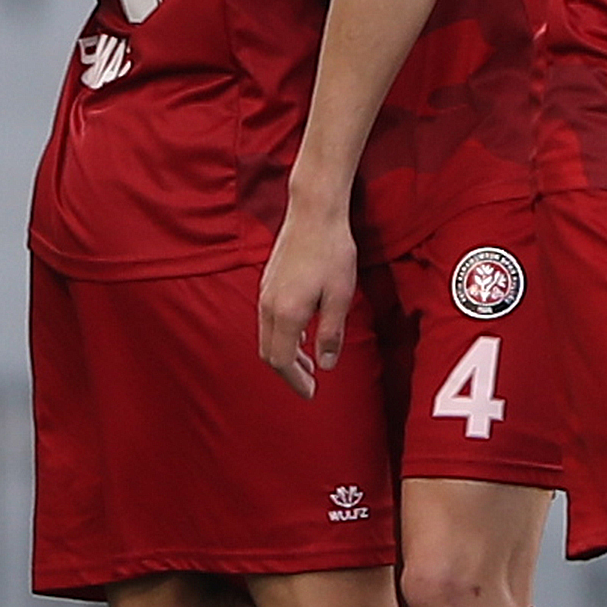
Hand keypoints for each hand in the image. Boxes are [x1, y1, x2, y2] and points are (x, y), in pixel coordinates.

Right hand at [254, 201, 361, 398]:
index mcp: (287, 314)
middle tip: (310, 383)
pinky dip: (282, 336)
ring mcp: (264, 293)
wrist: (313, 214)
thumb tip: (327, 365)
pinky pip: (268, 320)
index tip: (311, 393)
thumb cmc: (333, 253)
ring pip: (267, 336)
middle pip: (269, 352)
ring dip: (286, 354)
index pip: (281, 361)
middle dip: (288, 372)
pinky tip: (302, 334)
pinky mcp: (267, 282)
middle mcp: (268, 306)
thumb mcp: (341, 297)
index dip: (295, 381)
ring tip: (309, 363)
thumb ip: (332, 333)